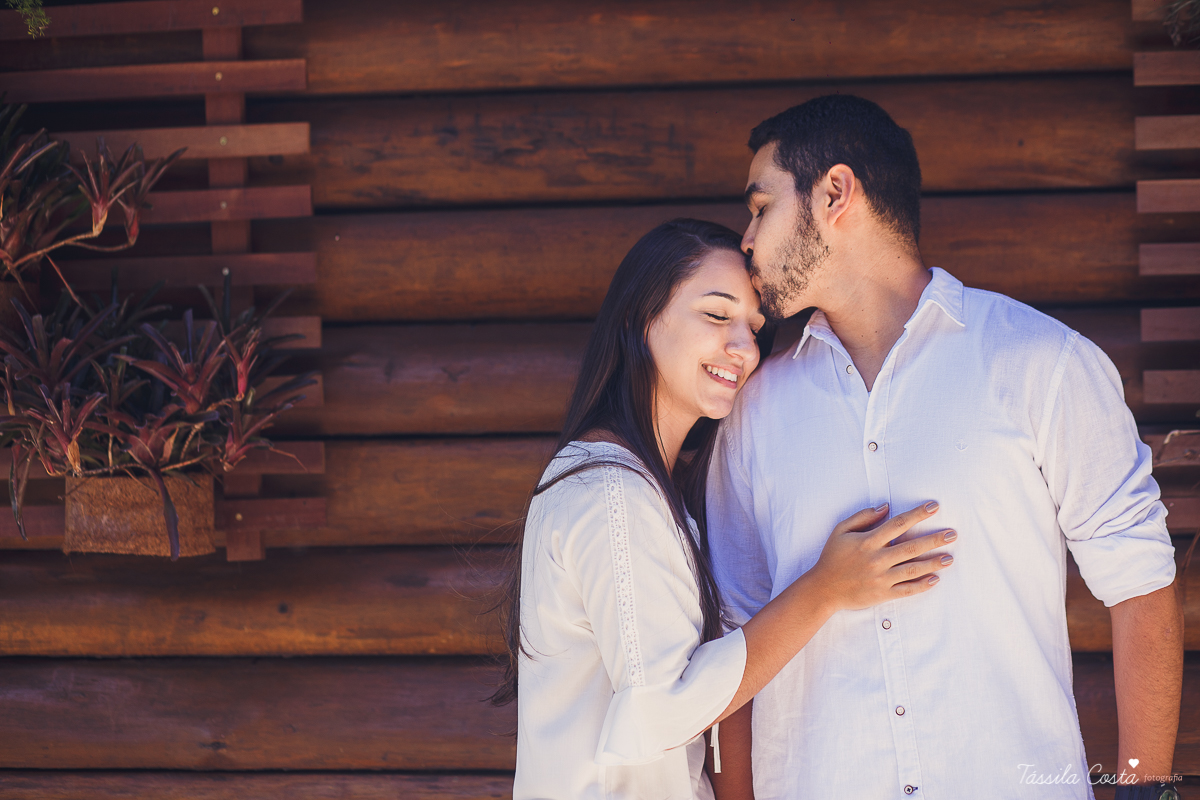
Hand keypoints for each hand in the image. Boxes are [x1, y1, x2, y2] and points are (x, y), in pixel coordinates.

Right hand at [807, 502, 953, 611]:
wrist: (823, 589)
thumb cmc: (832, 557)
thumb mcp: (840, 531)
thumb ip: (863, 517)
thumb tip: (885, 507)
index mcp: (868, 541)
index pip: (898, 524)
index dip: (918, 514)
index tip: (934, 506)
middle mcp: (877, 559)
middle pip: (912, 546)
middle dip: (934, 539)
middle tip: (953, 534)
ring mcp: (881, 578)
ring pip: (913, 569)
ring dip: (934, 563)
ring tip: (950, 558)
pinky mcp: (882, 594)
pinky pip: (907, 589)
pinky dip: (922, 585)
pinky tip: (935, 579)